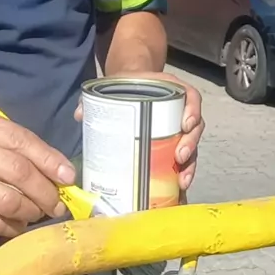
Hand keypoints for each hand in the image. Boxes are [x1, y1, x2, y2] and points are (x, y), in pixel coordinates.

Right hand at [0, 108, 75, 236]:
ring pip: (8, 201)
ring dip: (30, 211)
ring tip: (37, 213)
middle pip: (18, 172)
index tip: (68, 177)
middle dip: (45, 192)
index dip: (49, 160)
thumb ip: (13, 142)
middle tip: (56, 204)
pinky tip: (18, 225)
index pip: (21, 140)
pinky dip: (12, 227)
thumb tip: (57, 168)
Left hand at [75, 72, 203, 191]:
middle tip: (180, 157)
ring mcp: (178, 131)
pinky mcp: (173, 148)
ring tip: (182, 180)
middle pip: (194, 128)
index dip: (192, 111)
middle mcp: (181, 112)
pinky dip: (183, 174)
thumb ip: (96, 98)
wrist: (129, 89)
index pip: (191, 98)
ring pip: (192, 148)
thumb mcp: (113, 86)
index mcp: (172, 92)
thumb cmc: (126, 87)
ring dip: (190, 165)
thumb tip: (80, 114)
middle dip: (190, 144)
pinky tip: (178, 187)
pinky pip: (184, 161)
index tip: (186, 124)